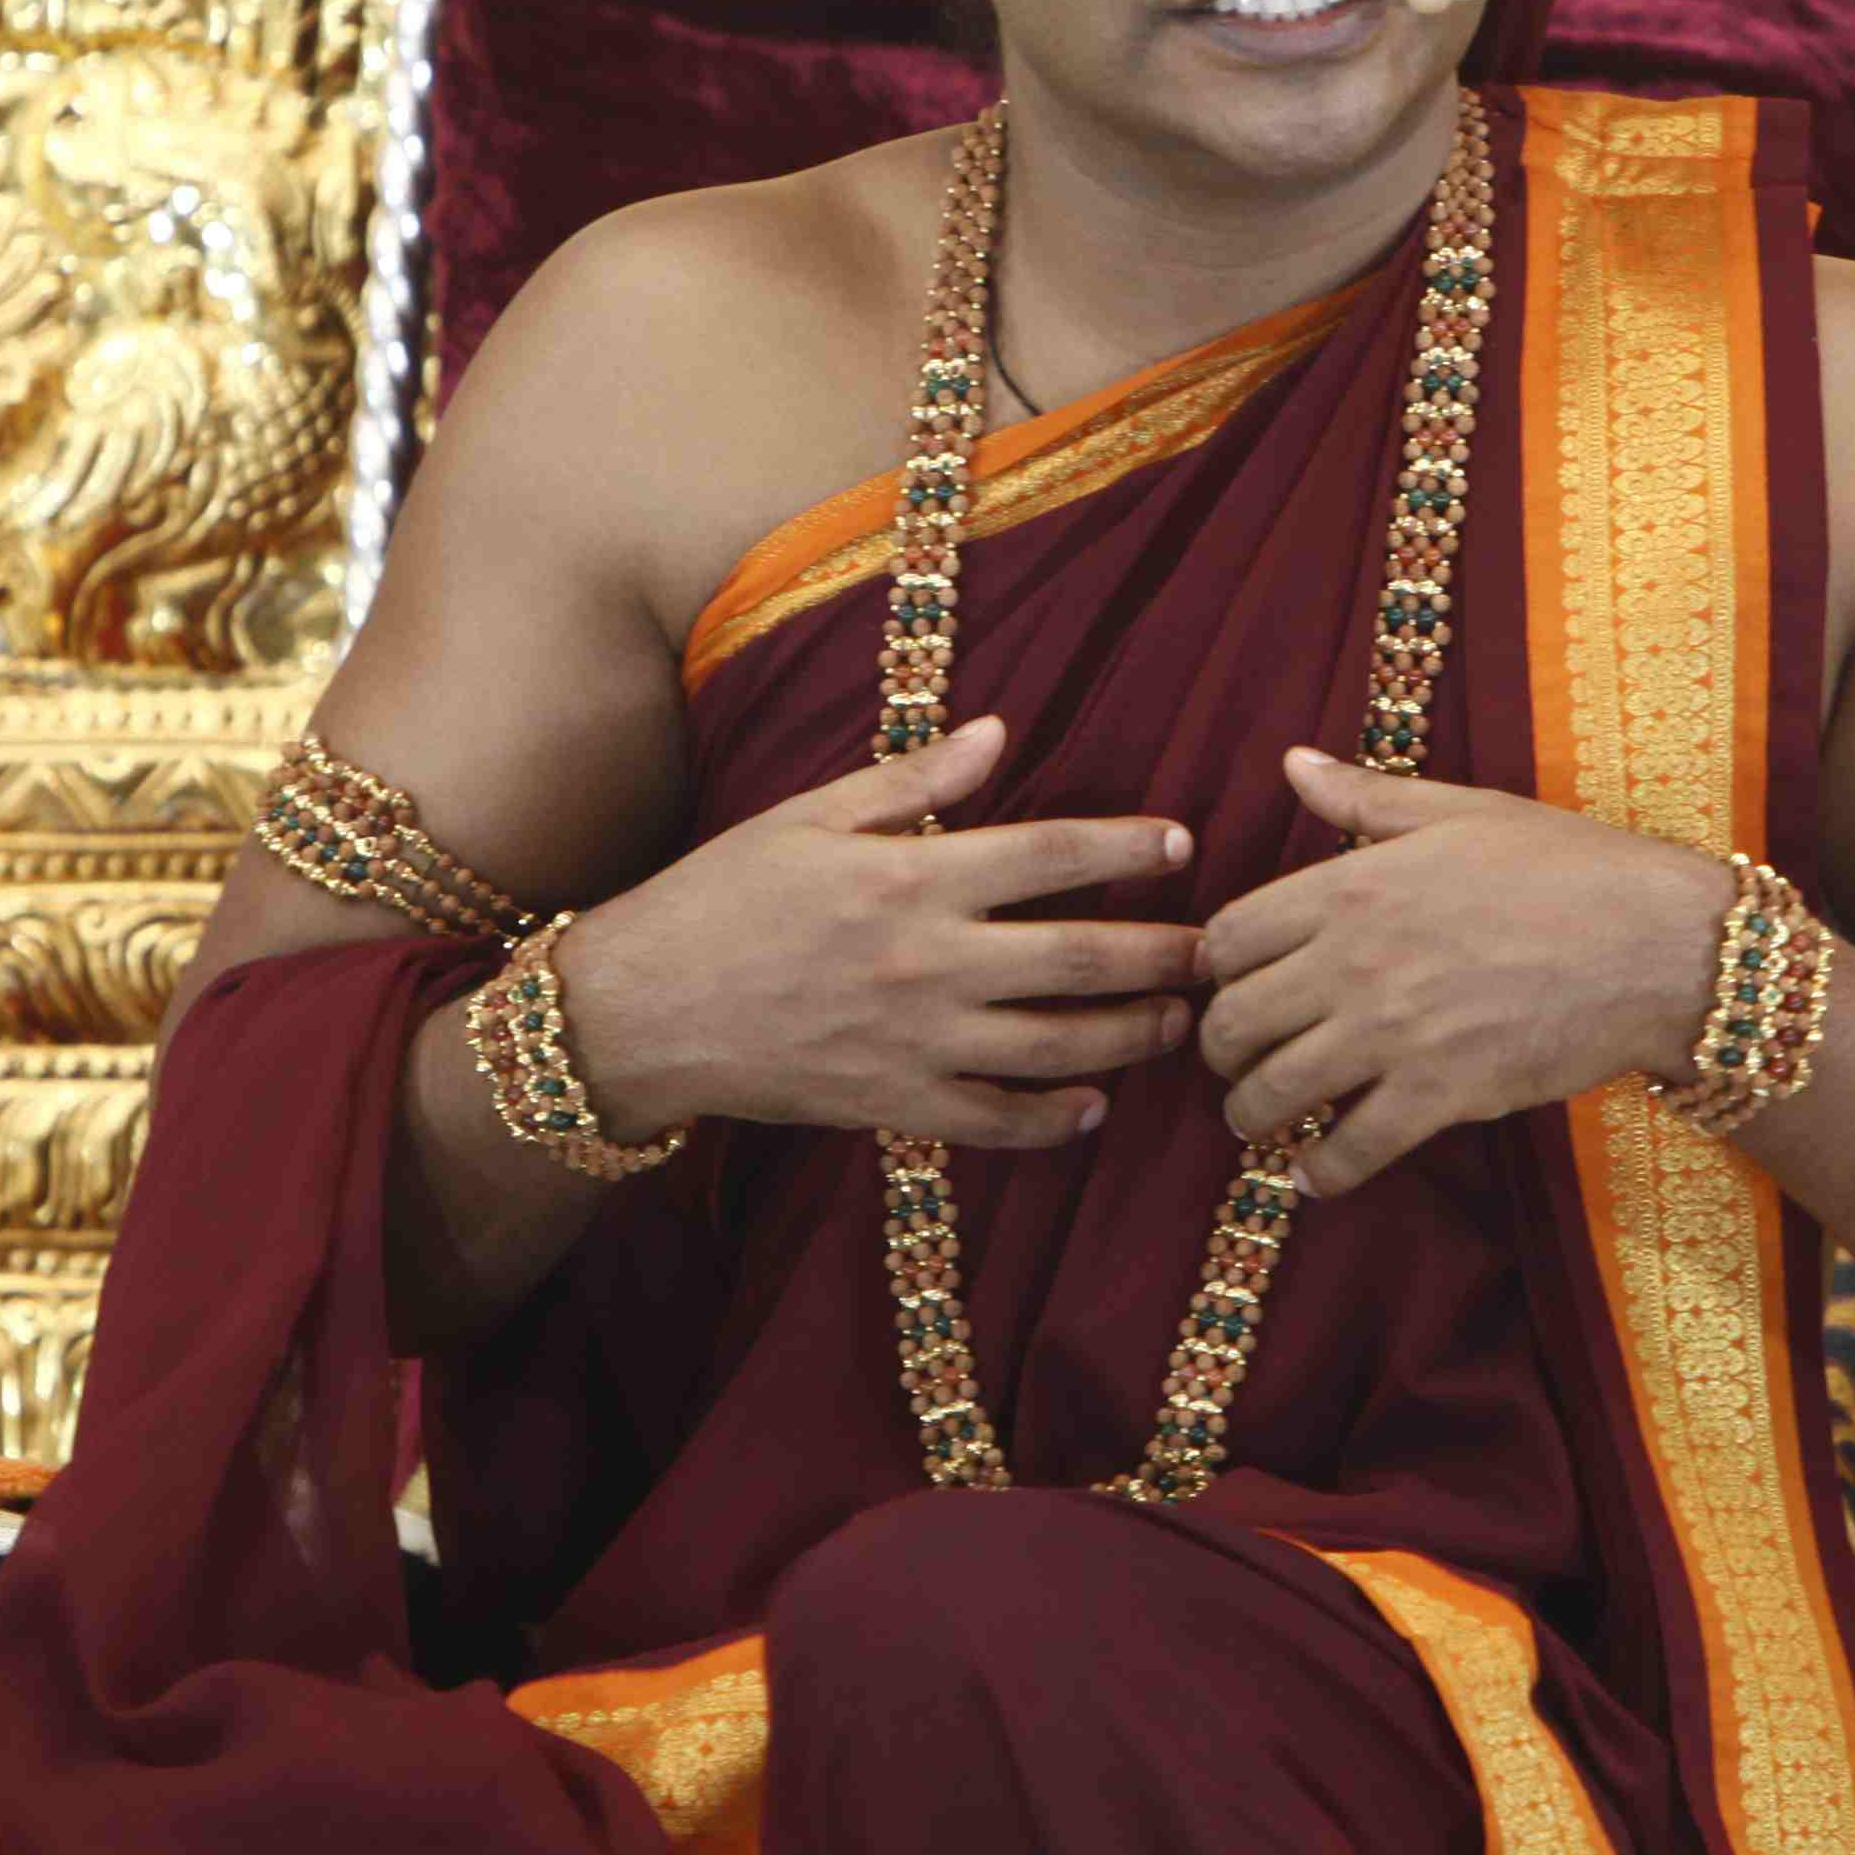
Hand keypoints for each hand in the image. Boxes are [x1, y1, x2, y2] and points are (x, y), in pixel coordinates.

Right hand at [567, 714, 1202, 1147]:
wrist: (639, 1010)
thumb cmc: (719, 897)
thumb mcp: (807, 817)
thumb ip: (912, 783)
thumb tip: (999, 734)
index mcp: (912, 876)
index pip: (1052, 853)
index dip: (1128, 848)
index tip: (1180, 845)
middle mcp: (928, 961)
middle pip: (1082, 959)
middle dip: (1162, 955)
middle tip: (1215, 952)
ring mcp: (916, 1041)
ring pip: (1058, 1046)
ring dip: (1131, 1036)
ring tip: (1176, 1024)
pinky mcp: (894, 1103)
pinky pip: (997, 1120)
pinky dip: (1055, 1119)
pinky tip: (1092, 1107)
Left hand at [1190, 747, 1733, 1194]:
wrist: (1660, 945)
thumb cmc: (1569, 868)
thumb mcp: (1462, 810)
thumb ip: (1365, 797)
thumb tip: (1293, 762)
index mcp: (1352, 886)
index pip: (1226, 938)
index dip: (1215, 969)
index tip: (1230, 984)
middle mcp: (1356, 961)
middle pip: (1232, 1022)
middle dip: (1221, 1049)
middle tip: (1238, 1060)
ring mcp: (1394, 1034)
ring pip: (1272, 1095)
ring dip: (1252, 1116)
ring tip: (1261, 1120)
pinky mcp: (1440, 1097)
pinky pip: (1347, 1152)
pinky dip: (1319, 1173)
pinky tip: (1315, 1172)